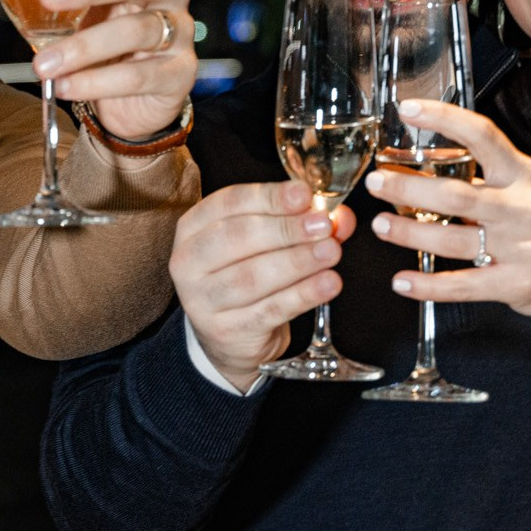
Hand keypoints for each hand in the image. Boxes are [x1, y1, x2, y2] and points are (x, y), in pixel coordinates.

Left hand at [0, 0, 196, 142]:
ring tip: (43, 64)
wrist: (128, 104)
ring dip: (84, 47)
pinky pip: (140, 75)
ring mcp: (178, 32)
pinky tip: (66, 87)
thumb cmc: (98, 40)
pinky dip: (98, 83)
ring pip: (137, 30)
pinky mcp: (179, 74)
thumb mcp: (61, 11)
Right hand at [170, 180, 357, 392]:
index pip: (229, 202)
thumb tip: (341, 217)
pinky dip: (302, 295)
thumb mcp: (265, 243)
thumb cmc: (245, 275)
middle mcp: (189, 260)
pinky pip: (269, 310)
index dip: (269, 197)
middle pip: (237, 237)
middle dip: (286, 229)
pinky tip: (328, 283)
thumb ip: (300, 223)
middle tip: (323, 226)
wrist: (229, 336)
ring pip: (252, 276)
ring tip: (331, 252)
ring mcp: (201, 299)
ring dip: (297, 261)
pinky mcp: (225, 331)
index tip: (304, 194)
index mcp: (194, 226)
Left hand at [364, 98, 530, 345]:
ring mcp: (522, 248)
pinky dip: (427, 285)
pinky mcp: (516, 284)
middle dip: (409, 188)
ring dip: (409, 232)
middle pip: (457, 195)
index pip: (483, 135)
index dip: (444, 118)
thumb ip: (479, 176)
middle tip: (376, 183)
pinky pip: (462, 285)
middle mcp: (523, 207)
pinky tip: (402, 281)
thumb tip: (415, 165)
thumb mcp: (520, 189)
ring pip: (453, 240)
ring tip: (381, 225)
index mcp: (521, 174)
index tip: (407, 109)